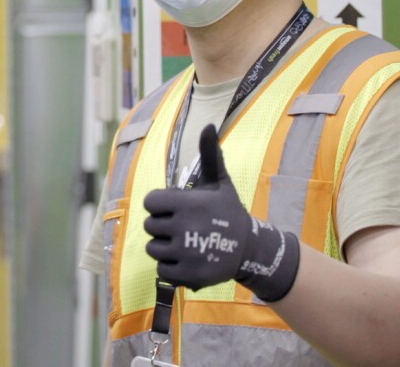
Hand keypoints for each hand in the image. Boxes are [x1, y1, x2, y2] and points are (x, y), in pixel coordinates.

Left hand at [142, 124, 299, 301]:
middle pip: (150, 226)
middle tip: (185, 228)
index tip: (176, 208)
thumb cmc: (227, 211)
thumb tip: (209, 124)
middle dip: (163, 226)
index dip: (160, 204)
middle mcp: (185, 228)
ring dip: (165, 247)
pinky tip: (188, 259)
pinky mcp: (188, 275)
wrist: (249, 250)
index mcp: (188, 203)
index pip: (150, 202)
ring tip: (186, 243)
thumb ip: (209, 155)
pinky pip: (160, 270)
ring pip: (152, 248)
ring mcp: (186, 253)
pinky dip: (170, 267)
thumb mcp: (219, 183)